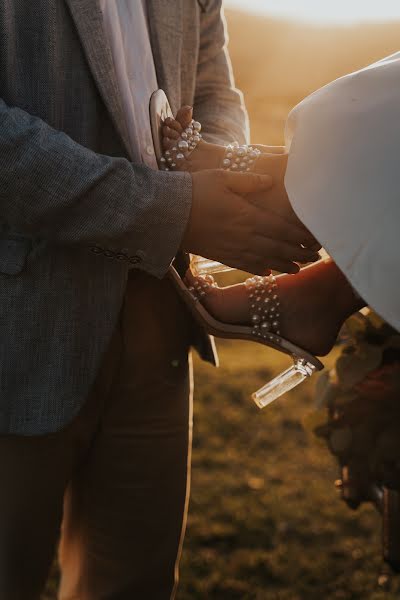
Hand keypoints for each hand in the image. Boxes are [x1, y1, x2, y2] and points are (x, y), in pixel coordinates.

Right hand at [182, 170, 319, 274]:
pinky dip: (259, 269)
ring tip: (299, 269)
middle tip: (316, 257)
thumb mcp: (223, 177)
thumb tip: (270, 181)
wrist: (168, 213)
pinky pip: (244, 265)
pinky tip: (268, 272)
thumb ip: (249, 181)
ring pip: (265, 260)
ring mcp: (232, 248)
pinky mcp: (220, 255)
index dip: (300, 236)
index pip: (282, 229)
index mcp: (248, 216)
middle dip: (299, 253)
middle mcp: (244, 236)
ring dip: (284, 265)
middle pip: (278, 248)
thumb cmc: (195, 190)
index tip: (315, 238)